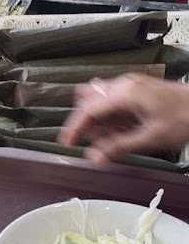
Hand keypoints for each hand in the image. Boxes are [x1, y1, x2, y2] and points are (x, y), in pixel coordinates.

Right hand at [59, 74, 188, 164]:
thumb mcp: (150, 138)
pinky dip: (113, 118)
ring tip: (112, 140)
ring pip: (102, 102)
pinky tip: (122, 132)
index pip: (88, 110)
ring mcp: (132, 86)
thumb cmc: (184, 118)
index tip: (65, 143)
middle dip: (88, 125)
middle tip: (93, 144)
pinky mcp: (139, 91)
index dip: (74, 128)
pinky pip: (115, 102)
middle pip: (91, 103)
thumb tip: (94, 158)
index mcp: (124, 93)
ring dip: (101, 122)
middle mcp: (125, 85)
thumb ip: (119, 147)